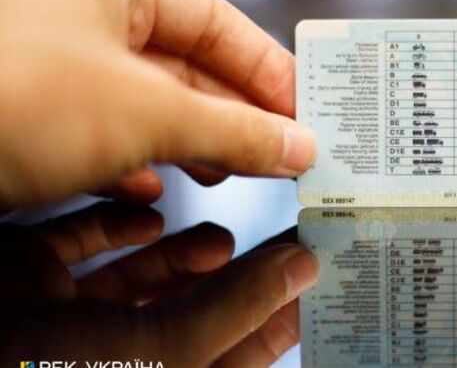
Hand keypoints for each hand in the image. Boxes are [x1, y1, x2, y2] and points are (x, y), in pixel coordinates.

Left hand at [0, 0, 315, 208]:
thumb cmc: (15, 103)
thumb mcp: (148, 113)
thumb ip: (234, 129)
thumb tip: (299, 146)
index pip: (214, 23)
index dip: (266, 66)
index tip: (304, 108)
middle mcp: (86, 29)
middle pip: (189, 69)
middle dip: (237, 114)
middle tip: (285, 150)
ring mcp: (62, 81)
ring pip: (154, 110)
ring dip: (199, 144)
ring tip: (237, 171)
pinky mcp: (41, 130)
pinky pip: (112, 144)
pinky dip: (144, 169)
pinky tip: (157, 191)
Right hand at [0, 201, 317, 367]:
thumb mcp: (156, 351)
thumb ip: (232, 311)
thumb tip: (302, 274)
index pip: (235, 356)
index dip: (279, 317)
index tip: (314, 275)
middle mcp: (109, 356)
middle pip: (193, 313)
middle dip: (234, 277)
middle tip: (277, 238)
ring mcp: (63, 322)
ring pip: (138, 282)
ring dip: (180, 255)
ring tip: (217, 238)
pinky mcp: (26, 281)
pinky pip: (79, 252)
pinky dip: (113, 229)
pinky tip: (146, 216)